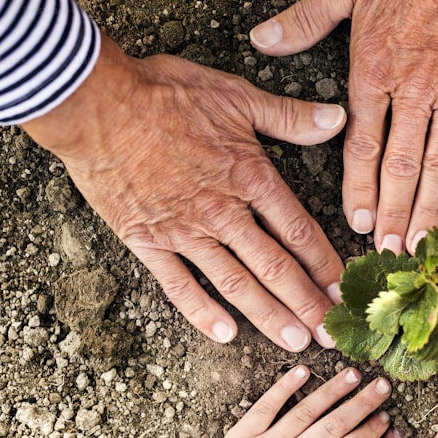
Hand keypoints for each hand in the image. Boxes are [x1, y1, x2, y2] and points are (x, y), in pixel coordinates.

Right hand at [22, 36, 346, 350]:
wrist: (94, 103)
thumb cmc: (165, 94)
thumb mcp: (237, 96)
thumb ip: (290, 116)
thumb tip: (338, 118)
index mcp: (250, 177)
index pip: (298, 231)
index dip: (325, 265)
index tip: (343, 292)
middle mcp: (223, 211)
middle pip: (275, 267)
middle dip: (306, 304)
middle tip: (331, 337)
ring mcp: (184, 230)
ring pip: (235, 282)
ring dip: (267, 315)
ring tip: (294, 343)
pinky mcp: (146, 240)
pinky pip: (178, 284)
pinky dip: (201, 311)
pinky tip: (225, 334)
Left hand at [172, 366, 391, 437]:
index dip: (372, 430)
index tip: (386, 417)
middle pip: (336, 423)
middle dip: (363, 402)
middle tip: (383, 385)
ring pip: (308, 409)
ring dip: (332, 389)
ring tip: (353, 373)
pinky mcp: (245, 433)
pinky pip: (268, 405)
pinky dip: (284, 386)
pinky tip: (302, 371)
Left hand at [251, 0, 437, 254]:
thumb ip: (304, 18)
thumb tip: (262, 39)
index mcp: (376, 67)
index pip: (364, 144)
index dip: (360, 189)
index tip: (357, 223)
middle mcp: (417, 88)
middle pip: (402, 165)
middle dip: (395, 215)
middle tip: (390, 254)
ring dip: (431, 208)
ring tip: (424, 244)